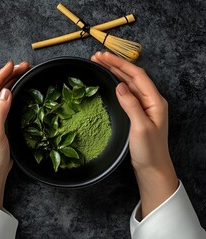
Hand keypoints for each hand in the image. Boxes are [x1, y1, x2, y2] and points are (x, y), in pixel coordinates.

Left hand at [0, 61, 29, 208]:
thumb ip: (0, 111)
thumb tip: (6, 91)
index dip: (0, 75)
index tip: (12, 64)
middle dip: (7, 76)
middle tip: (24, 66)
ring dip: (8, 83)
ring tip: (22, 73)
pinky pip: (1, 104)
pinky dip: (9, 94)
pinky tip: (16, 90)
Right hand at [92, 51, 177, 217]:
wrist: (152, 168)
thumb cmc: (149, 150)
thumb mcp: (140, 127)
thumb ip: (131, 105)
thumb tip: (120, 85)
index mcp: (155, 101)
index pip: (136, 75)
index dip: (119, 64)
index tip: (103, 57)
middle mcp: (150, 100)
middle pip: (132, 76)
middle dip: (114, 64)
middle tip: (95, 57)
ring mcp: (144, 106)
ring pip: (128, 83)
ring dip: (114, 72)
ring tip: (98, 64)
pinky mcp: (136, 113)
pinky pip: (126, 93)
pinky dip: (115, 83)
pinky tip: (107, 81)